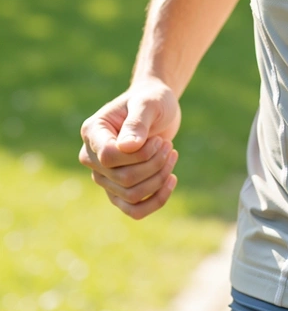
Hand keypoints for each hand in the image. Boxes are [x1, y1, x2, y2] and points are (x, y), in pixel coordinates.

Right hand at [79, 77, 180, 219]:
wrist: (157, 108)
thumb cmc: (152, 100)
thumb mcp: (148, 103)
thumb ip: (137, 122)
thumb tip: (127, 147)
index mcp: (93, 132)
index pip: (109, 157)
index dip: (139, 155)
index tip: (158, 140)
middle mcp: (92, 157)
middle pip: (124, 179)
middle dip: (155, 164)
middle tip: (168, 146)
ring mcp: (104, 176)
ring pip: (132, 195)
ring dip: (159, 178)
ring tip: (171, 155)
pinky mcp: (119, 189)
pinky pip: (134, 210)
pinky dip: (157, 200)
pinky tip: (172, 179)